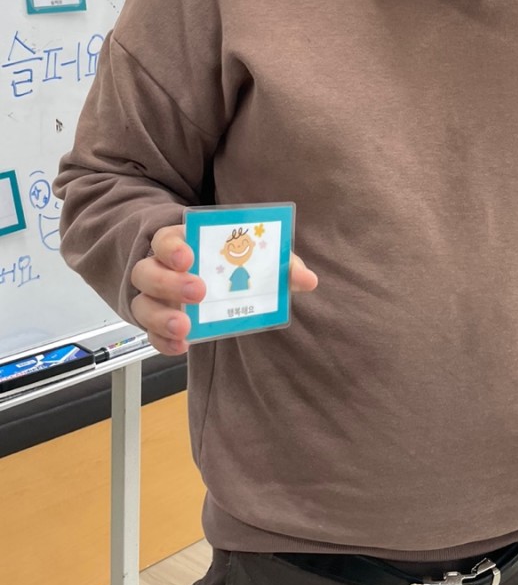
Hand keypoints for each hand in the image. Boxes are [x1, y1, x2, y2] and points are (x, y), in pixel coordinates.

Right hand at [130, 223, 317, 355]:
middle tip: (199, 291)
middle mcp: (159, 268)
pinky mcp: (157, 322)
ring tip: (184, 326)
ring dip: (161, 316)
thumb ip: (280, 264)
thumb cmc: (229, 261)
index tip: (188, 257)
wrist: (207, 277)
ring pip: (142, 304)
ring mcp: (154, 296)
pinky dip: (163, 341)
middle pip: (147, 271)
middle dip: (170, 282)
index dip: (172, 247)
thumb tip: (307, 279)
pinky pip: (150, 334)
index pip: (165, 238)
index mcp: (180, 243)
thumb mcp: (255, 257)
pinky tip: (182, 346)